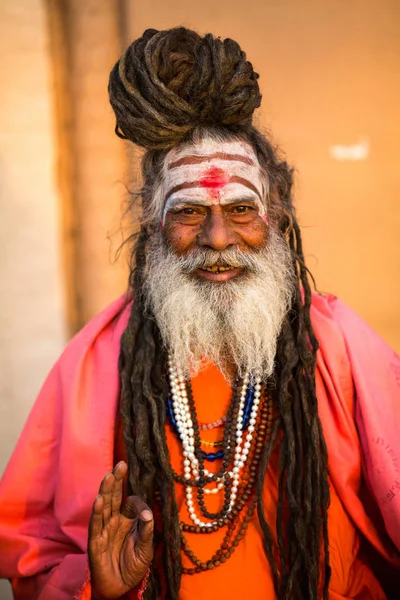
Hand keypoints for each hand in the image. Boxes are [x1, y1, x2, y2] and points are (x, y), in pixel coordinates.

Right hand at [88, 461, 153, 599]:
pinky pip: (96, 524)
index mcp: (127, 519)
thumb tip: (148, 514)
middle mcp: (114, 520)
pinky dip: (97, 512)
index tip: (145, 516)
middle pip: (114, 496)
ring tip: (109, 476)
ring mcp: (104, 529)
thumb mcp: (145, 549)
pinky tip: (99, 499)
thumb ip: (147, 531)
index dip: (138, 505)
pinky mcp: (95, 541)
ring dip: (106, 491)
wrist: (119, 587)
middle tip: (120, 464)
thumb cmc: (132, 566)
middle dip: (117, 480)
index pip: (131, 502)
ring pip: (104, 506)